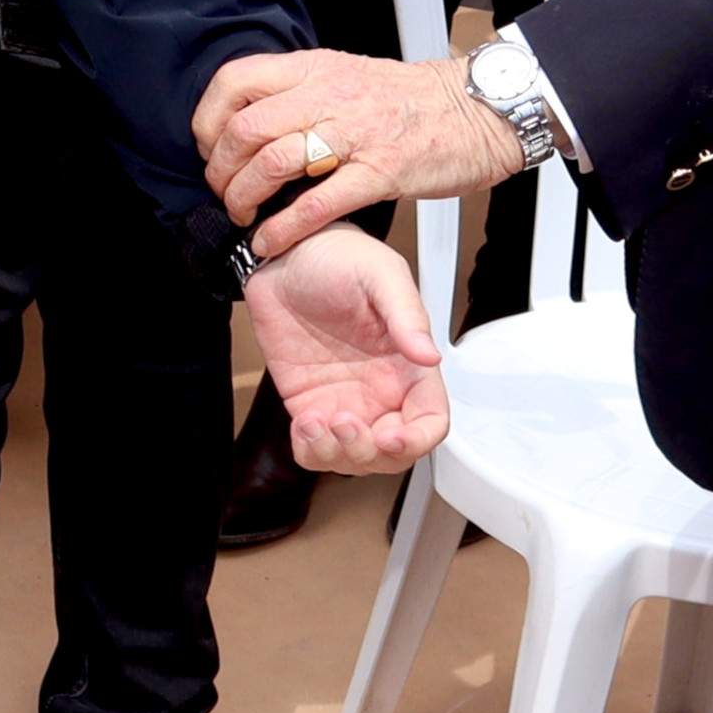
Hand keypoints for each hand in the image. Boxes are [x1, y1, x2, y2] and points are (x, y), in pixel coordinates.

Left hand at [193, 48, 528, 254]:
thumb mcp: (346, 74)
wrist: (477, 110)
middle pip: (245, 129)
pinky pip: (317, 204)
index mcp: (315, 69)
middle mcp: (328, 97)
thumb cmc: (413, 99)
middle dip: (221, 168)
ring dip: (245, 197)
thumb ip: (300, 91)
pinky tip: (270, 242)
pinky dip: (283, 228)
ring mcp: (354, 135)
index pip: (236, 81)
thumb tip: (250, 118)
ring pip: (273, 163)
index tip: (208, 146)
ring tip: (242, 216)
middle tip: (222, 190)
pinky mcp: (380, 174)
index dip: (208, 118)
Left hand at [245, 226, 448, 470]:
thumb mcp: (378, 274)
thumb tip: (429, 354)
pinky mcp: (309, 403)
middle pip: (393, 453)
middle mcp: (381, 390)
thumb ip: (406, 314)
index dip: (416, 440)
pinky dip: (309, 451)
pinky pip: (315, 448)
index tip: (390, 437)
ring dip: (336, 456)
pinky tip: (301, 425)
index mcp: (408, 366)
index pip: (430, 422)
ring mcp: (345, 400)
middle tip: (342, 424)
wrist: (281, 254)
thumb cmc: (338, 257)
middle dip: (370, 452)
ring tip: (314, 423)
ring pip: (354, 459)